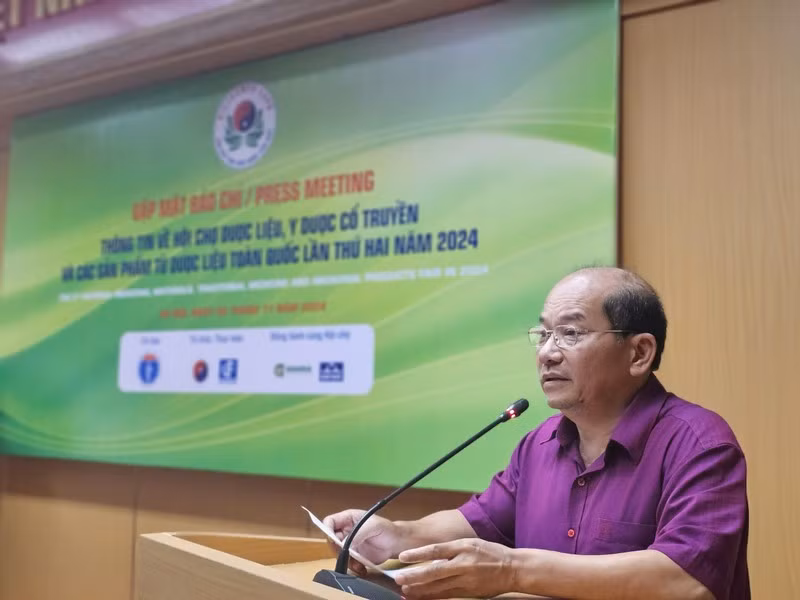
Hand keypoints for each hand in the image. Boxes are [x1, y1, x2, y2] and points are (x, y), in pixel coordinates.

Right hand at [322, 509, 400, 575]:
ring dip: (346, 560)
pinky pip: (346, 562)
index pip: (330, 522)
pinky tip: (362, 568)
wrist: (396, 543)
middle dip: (337, 549)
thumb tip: (344, 544)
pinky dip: (352, 567)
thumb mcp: (373, 526)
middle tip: (347, 555)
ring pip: (338, 553)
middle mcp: (346, 531)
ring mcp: (349, 544)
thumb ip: (358, 533)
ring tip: (358, 564)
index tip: (333, 541)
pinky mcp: (354, 555)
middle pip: (331, 540)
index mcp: (348, 518)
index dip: (327, 530)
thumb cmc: (386, 529)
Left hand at [394, 538, 516, 599]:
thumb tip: (429, 555)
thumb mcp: (471, 542)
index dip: (418, 554)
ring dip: (420, 590)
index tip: (402, 557)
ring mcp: (466, 581)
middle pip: (435, 572)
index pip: (436, 550)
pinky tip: (421, 598)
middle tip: (398, 580)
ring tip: (405, 591)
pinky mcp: (469, 593)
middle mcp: (464, 564)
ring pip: (439, 587)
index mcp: (463, 547)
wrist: (513, 569)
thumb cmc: (491, 553)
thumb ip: (451, 549)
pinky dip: (432, 597)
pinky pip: (447, 595)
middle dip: (415, 577)